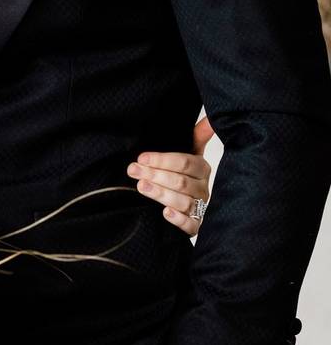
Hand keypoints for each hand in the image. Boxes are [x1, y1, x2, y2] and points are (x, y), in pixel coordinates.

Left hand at [128, 117, 216, 236]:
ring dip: (161, 193)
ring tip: (141, 186)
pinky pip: (191, 224)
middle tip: (133, 170)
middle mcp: (203, 188)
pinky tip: (165, 213)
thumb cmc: (189, 179)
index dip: (163, 159)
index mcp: (202, 169)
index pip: (185, 162)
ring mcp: (200, 207)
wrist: (200, 209)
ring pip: (182, 201)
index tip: (142, 157)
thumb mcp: (193, 156)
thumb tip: (209, 118)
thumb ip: (197, 138)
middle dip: (156, 174)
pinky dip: (178, 219)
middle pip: (180, 181)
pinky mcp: (196, 226)